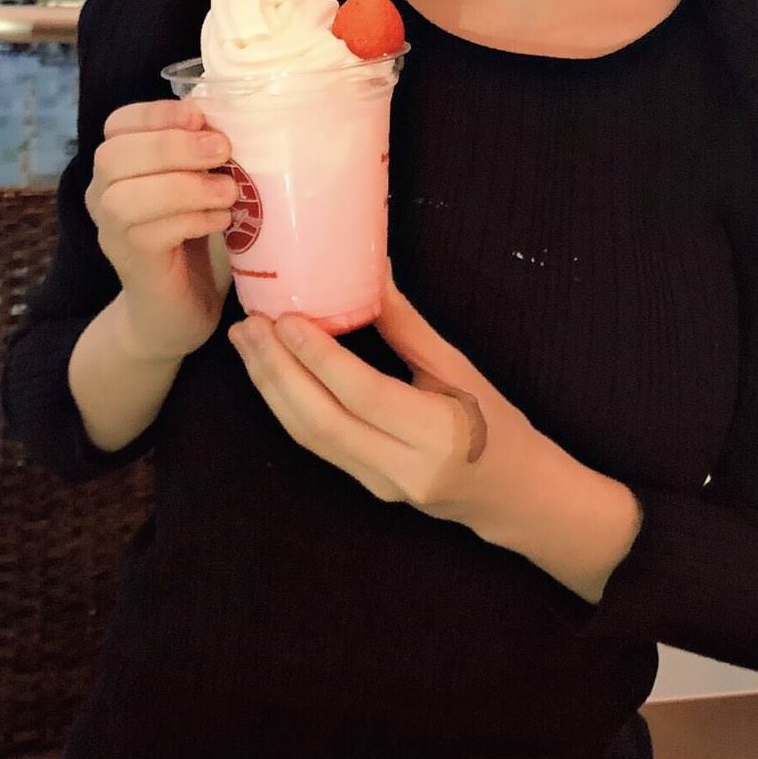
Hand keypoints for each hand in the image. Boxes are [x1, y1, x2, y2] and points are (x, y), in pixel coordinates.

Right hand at [85, 100, 236, 360]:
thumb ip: (207, 156)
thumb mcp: (203, 186)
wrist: (178, 311)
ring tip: (228, 192)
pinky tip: (221, 221)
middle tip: (222, 150)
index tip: (200, 116)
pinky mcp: (132, 265)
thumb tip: (242, 118)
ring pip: (124, 198)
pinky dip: (191, 220)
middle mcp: (103, 195)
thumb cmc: (196, 240)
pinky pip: (149, 235)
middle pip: (113, 155)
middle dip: (171, 146)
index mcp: (120, 167)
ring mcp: (112, 233)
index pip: (118, 124)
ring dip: (183, 187)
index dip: (156, 113)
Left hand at [229, 274, 539, 523]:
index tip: (285, 318)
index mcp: (439, 432)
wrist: (510, 490)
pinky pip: (318, 446)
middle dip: (278, 371)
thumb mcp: (459, 367)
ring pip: (310, 437)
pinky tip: (271, 374)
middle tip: (250, 326)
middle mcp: (405, 467)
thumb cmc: (495, 420)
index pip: (364, 394)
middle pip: (323, 421)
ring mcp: (381, 485)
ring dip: (272, 388)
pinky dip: (289, 406)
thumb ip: (407, 325)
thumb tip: (370, 268)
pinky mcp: (366, 488)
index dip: (319, 357)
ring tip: (247, 344)